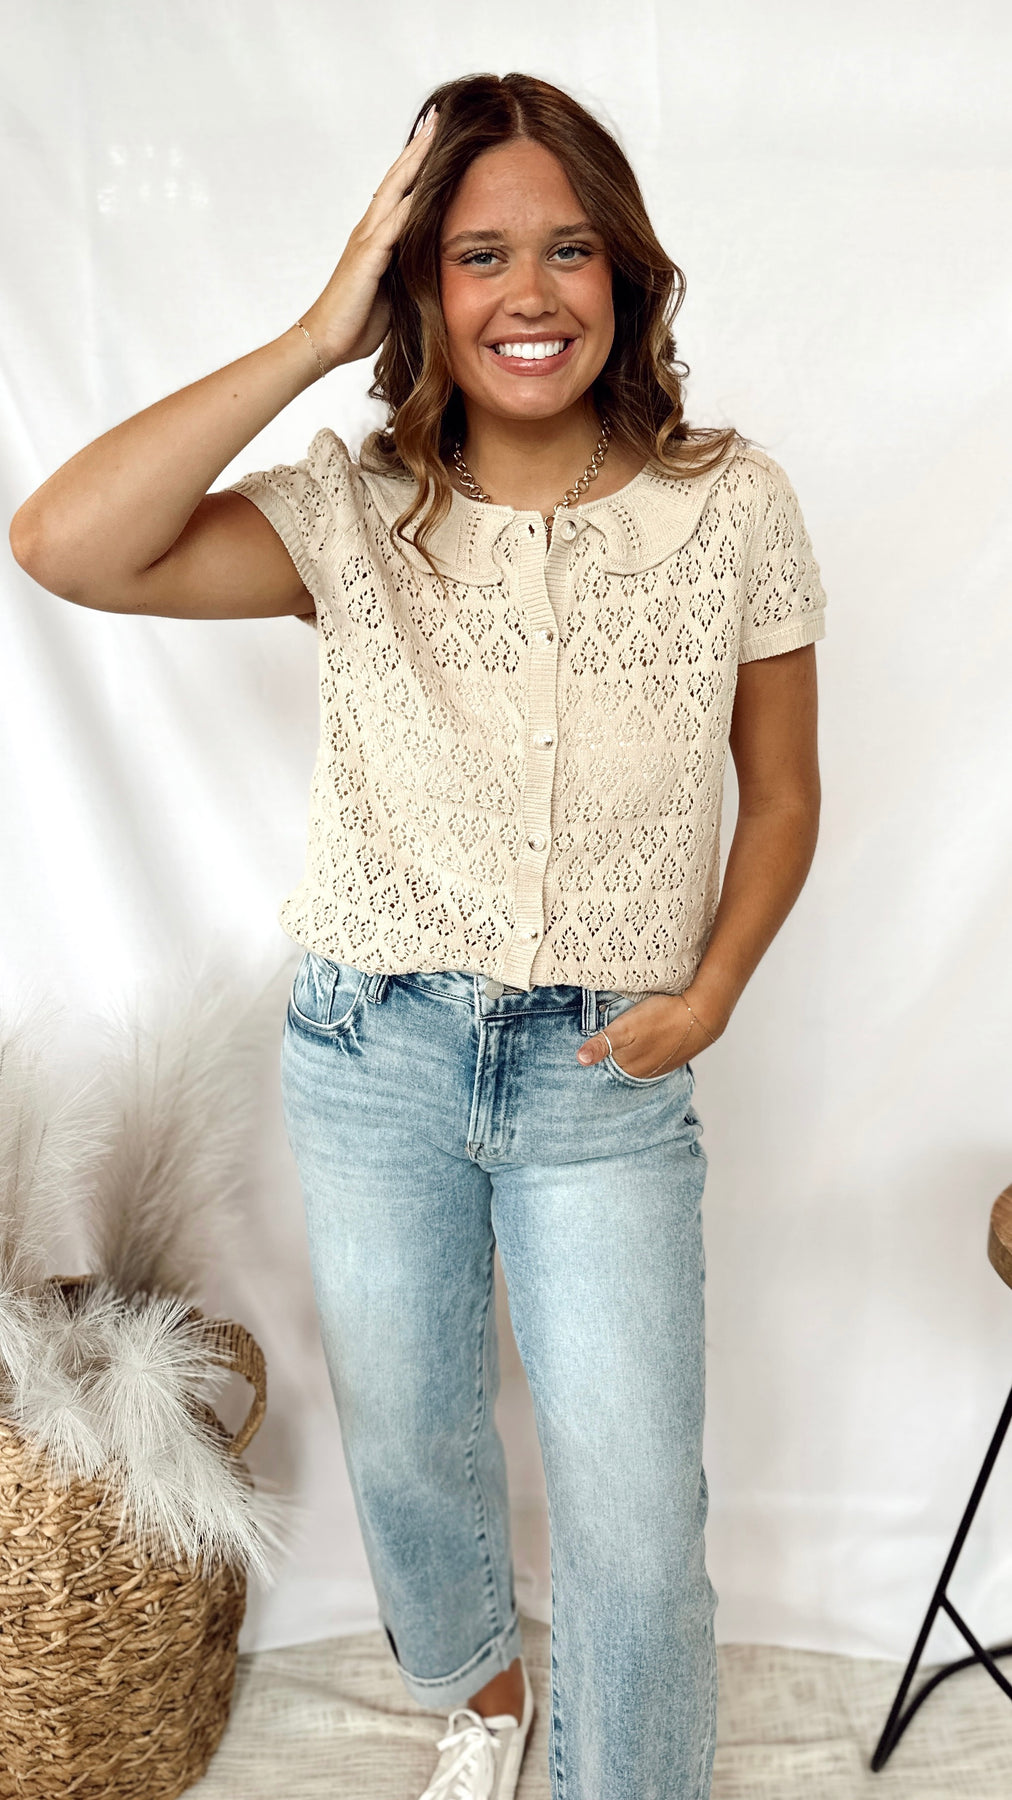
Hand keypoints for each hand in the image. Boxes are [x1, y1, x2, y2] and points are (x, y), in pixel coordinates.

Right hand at [299, 108, 437, 370]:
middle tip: (438, 116)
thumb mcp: (394, 290)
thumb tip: (434, 263)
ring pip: (395, 190)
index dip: (417, 162)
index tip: (437, 136)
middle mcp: (369, 230)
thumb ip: (409, 268)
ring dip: (415, 161)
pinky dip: (411, 202)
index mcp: (376, 237)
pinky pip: (394, 225)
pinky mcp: (367, 258)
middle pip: (397, 178)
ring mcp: (366, 241)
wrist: (326, 341)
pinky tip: (428, 183)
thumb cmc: (357, 322)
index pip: (400, 190)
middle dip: (418, 147)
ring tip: (434, 133)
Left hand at [576, 992, 724, 1078]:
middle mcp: (645, 1072)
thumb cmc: (661, 1019)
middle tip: (607, 1035)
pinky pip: (653, 1052)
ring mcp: (661, 1065)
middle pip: (620, 1063)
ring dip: (631, 1050)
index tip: (591, 1041)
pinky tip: (648, 1034)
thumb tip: (580, 1060)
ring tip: (627, 1035)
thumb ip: (602, 1044)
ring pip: (637, 1057)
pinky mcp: (673, 1054)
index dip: (597, 1051)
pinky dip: (647, 1045)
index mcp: (630, 1068)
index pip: (605, 1064)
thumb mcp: (625, 1029)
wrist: (702, 1014)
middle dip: (612, 1053)